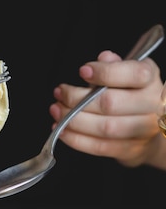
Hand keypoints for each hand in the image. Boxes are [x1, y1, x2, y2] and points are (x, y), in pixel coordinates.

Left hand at [49, 49, 165, 168]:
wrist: (149, 127)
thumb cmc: (132, 94)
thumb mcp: (127, 73)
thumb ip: (115, 65)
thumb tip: (104, 58)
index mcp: (150, 80)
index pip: (134, 74)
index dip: (105, 73)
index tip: (83, 71)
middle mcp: (151, 106)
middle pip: (111, 103)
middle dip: (78, 99)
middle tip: (60, 93)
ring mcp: (143, 131)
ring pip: (104, 128)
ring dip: (73, 120)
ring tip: (57, 111)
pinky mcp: (131, 150)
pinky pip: (100, 147)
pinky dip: (76, 139)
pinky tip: (62, 130)